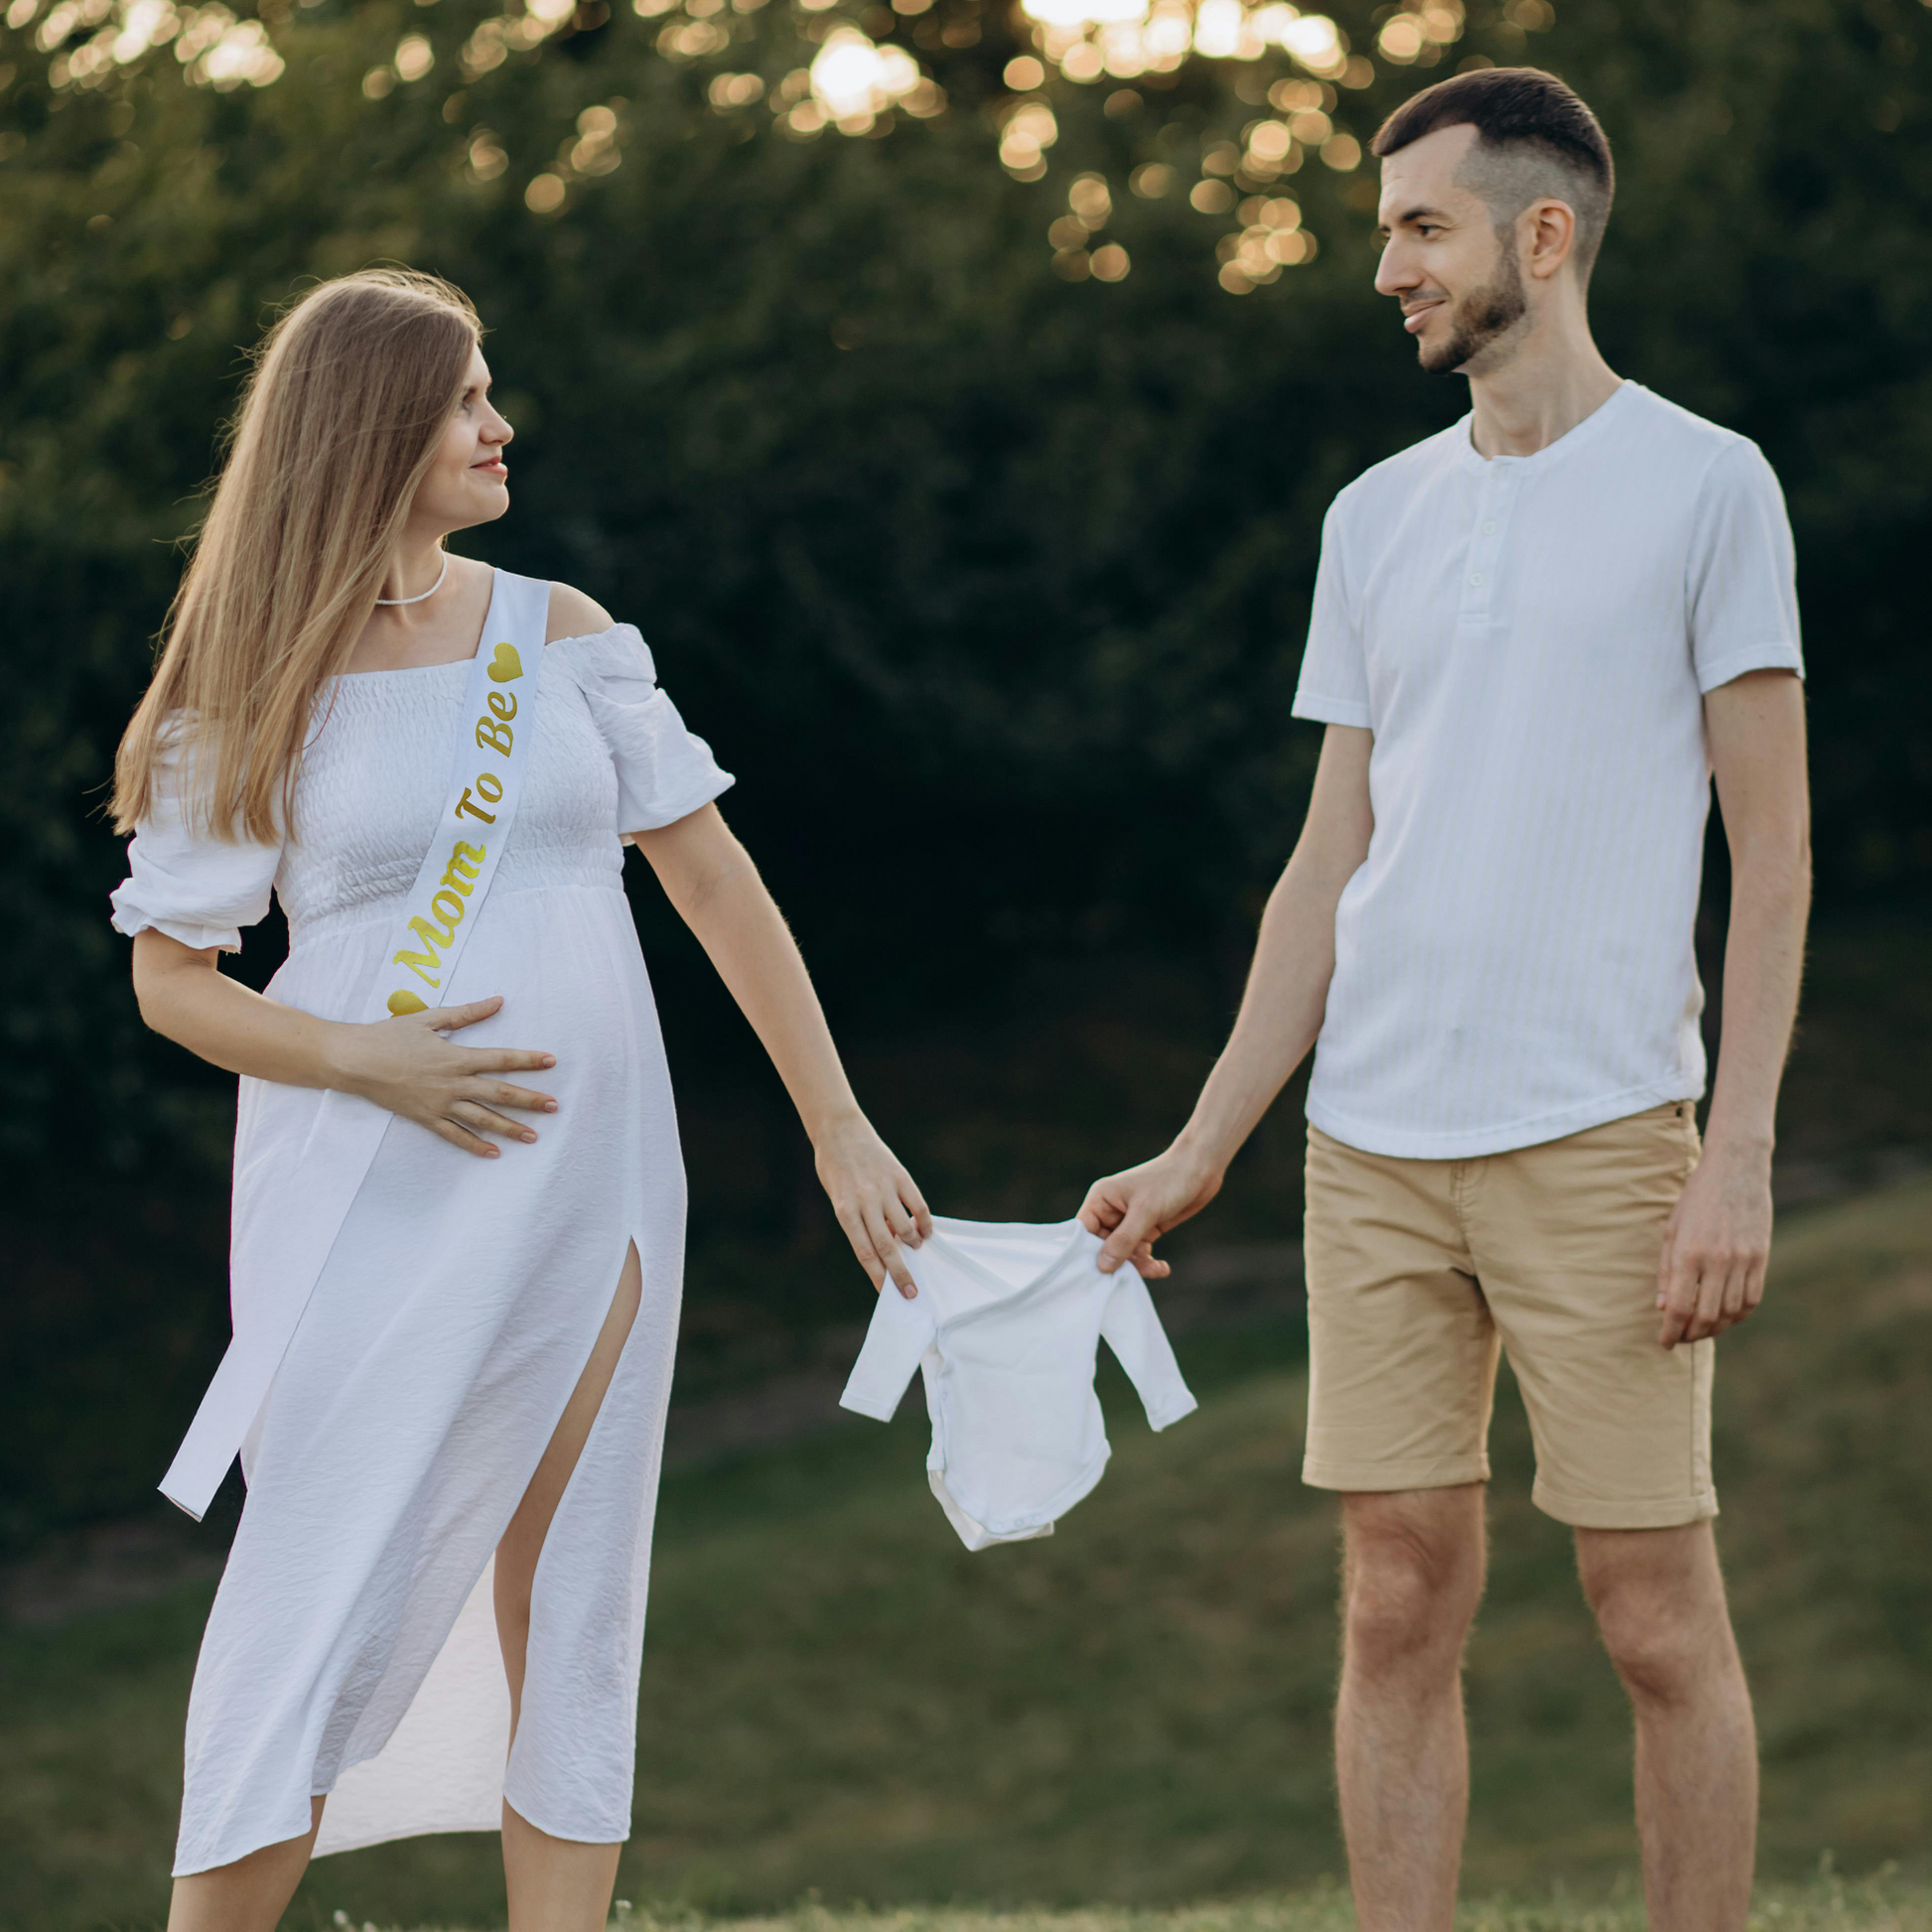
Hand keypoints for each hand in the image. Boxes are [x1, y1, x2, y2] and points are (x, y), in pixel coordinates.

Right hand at [329, 996, 557, 1157]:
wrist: (354, 1061)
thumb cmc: (389, 1036)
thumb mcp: (429, 1019)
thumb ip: (466, 1013)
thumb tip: (498, 1000)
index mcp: (457, 1056)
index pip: (501, 1059)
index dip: (528, 1060)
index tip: (551, 1061)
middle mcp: (453, 1083)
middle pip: (499, 1093)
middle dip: (529, 1100)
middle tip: (555, 1106)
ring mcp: (440, 1103)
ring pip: (482, 1118)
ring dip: (510, 1127)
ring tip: (533, 1135)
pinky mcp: (425, 1118)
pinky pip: (454, 1135)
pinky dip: (474, 1145)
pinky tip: (493, 1153)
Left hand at [814, 1114, 931, 1297]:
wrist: (839, 1131)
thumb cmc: (835, 1170)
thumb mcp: (838, 1199)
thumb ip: (860, 1222)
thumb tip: (888, 1244)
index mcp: (845, 1211)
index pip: (864, 1252)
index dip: (877, 1276)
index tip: (887, 1294)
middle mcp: (865, 1202)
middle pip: (887, 1247)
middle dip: (901, 1274)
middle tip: (912, 1293)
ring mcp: (884, 1189)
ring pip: (905, 1227)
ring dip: (913, 1244)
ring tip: (915, 1248)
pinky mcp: (900, 1176)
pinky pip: (918, 1205)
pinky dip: (924, 1222)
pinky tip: (925, 1231)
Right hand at [1078, 1142, 1224, 1277]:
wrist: (1200, 1170)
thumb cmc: (1169, 1181)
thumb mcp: (1145, 1211)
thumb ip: (1123, 1240)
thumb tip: (1102, 1266)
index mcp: (1101, 1200)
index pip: (1082, 1232)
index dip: (1085, 1254)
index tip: (1095, 1276)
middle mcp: (1110, 1211)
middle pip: (1101, 1247)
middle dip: (1116, 1263)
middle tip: (1130, 1278)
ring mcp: (1128, 1222)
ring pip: (1122, 1254)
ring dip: (1137, 1265)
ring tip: (1155, 1269)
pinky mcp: (1145, 1229)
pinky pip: (1139, 1253)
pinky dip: (1148, 1263)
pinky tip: (1162, 1268)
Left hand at [1656, 1136, 1772, 1346]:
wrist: (1737, 1170)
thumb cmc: (1696, 1198)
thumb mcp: (1672, 1229)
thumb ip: (1667, 1270)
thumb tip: (1664, 1308)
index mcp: (1689, 1253)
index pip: (1679, 1307)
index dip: (1671, 1331)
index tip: (1664, 1342)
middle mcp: (1718, 1260)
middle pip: (1706, 1317)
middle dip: (1691, 1335)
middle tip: (1680, 1338)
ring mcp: (1743, 1260)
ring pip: (1730, 1312)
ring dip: (1713, 1328)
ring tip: (1699, 1330)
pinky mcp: (1761, 1258)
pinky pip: (1751, 1299)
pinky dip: (1736, 1315)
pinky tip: (1724, 1316)